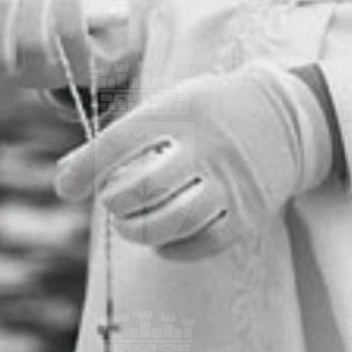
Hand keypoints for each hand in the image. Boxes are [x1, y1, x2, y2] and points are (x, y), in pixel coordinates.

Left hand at [52, 60, 333, 261]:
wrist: (285, 118)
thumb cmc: (211, 112)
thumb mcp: (172, 104)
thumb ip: (124, 137)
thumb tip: (66, 176)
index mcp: (182, 111)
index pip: (121, 141)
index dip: (86, 167)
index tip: (67, 186)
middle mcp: (207, 146)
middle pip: (143, 189)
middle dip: (114, 202)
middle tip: (111, 201)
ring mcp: (230, 183)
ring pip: (171, 222)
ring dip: (138, 229)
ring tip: (130, 222)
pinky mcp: (247, 215)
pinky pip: (200, 244)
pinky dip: (170, 247)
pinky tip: (161, 238)